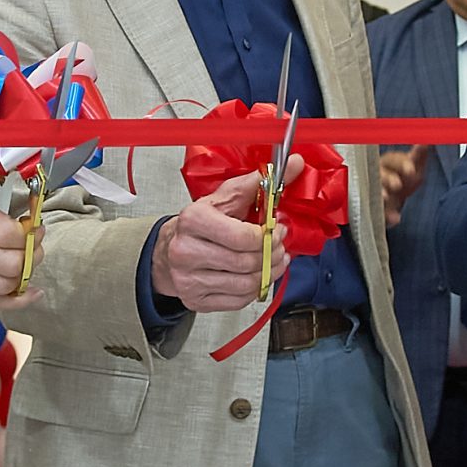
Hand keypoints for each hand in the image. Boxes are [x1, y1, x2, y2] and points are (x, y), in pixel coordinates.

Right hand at [0, 172, 30, 309]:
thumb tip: (17, 162)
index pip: (10, 234)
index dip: (31, 231)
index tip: (34, 224)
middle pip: (12, 263)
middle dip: (32, 253)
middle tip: (34, 241)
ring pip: (5, 285)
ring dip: (26, 275)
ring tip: (28, 259)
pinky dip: (15, 300)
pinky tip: (28, 291)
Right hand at [150, 158, 304, 314]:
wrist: (171, 248)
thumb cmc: (203, 223)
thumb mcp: (227, 197)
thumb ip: (260, 183)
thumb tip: (294, 164)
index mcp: (194, 220)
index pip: (242, 237)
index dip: (268, 236)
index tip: (277, 230)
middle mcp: (185, 250)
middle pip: (245, 263)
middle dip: (272, 256)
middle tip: (279, 248)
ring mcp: (187, 279)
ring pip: (245, 285)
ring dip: (269, 274)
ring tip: (274, 262)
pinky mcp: (193, 300)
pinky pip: (237, 302)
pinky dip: (254, 290)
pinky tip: (257, 277)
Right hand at [379, 147, 427, 228]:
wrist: (392, 201)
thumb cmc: (404, 179)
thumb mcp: (414, 167)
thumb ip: (420, 155)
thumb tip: (428, 141)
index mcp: (390, 164)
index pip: (394, 159)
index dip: (402, 164)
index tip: (411, 170)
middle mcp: (379, 175)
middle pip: (381, 173)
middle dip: (389, 178)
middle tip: (397, 185)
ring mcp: (374, 192)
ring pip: (374, 190)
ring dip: (381, 193)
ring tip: (386, 197)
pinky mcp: (374, 208)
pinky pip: (379, 212)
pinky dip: (388, 216)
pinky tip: (396, 219)